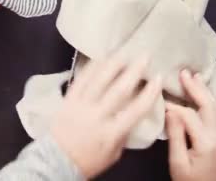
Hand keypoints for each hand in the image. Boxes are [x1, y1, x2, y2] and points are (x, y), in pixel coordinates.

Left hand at [51, 57, 161, 178]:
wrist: (56, 161)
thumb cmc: (89, 160)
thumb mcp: (114, 153)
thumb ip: (124, 132)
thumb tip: (134, 112)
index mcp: (112, 133)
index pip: (136, 110)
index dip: (150, 93)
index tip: (159, 78)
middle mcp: (97, 116)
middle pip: (119, 90)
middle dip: (134, 71)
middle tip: (145, 56)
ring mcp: (81, 106)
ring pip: (99, 80)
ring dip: (114, 64)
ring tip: (125, 52)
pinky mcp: (68, 99)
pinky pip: (81, 79)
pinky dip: (92, 67)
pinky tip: (101, 57)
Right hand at [166, 70, 215, 180]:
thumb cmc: (189, 180)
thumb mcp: (177, 162)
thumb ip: (175, 135)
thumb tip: (170, 111)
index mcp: (206, 142)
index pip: (190, 116)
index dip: (175, 107)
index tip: (161, 101)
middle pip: (209, 106)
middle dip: (196, 88)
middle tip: (184, 73)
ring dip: (205, 91)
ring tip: (195, 77)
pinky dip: (210, 99)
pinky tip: (204, 92)